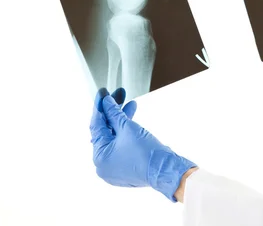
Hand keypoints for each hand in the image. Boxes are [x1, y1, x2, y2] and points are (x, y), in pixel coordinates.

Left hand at [89, 87, 196, 201]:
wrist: (166, 170)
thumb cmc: (146, 152)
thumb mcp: (128, 128)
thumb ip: (114, 113)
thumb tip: (106, 102)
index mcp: (99, 156)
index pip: (96, 126)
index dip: (100, 107)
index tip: (103, 93)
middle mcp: (103, 164)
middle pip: (106, 131)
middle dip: (114, 112)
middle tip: (120, 95)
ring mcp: (114, 167)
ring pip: (115, 138)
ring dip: (121, 121)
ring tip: (131, 105)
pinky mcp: (125, 167)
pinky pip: (121, 146)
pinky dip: (125, 133)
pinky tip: (132, 119)